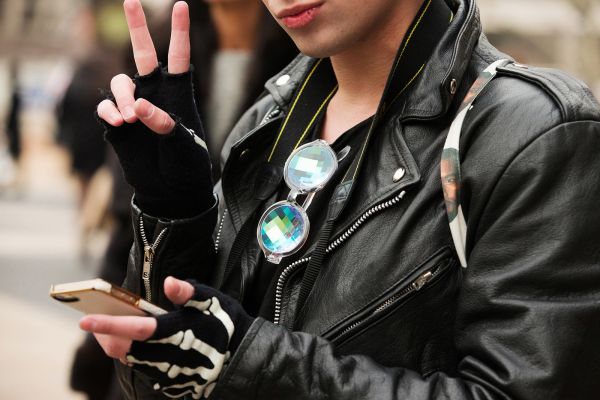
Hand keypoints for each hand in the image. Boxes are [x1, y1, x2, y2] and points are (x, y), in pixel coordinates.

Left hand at [80, 277, 253, 398]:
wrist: (244, 358)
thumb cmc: (227, 325)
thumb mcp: (213, 301)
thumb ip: (189, 292)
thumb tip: (169, 282)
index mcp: (175, 332)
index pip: (134, 328)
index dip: (108, 324)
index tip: (85, 320)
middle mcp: (168, 356)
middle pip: (125, 349)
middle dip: (106, 336)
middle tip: (94, 323)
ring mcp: (169, 374)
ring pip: (132, 362)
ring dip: (118, 347)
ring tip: (111, 333)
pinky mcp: (172, 384)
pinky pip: (145, 371)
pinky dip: (135, 358)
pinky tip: (137, 348)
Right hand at [95, 0, 213, 217]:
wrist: (170, 191)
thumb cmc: (186, 167)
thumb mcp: (185, 148)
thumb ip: (165, 125)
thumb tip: (140, 106)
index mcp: (178, 96)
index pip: (179, 58)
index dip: (179, 32)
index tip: (181, 5)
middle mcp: (155, 96)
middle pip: (143, 56)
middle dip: (138, 28)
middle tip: (130, 0)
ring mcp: (135, 109)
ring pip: (121, 82)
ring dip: (121, 96)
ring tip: (129, 118)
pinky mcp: (118, 125)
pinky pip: (105, 107)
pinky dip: (109, 111)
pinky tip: (118, 123)